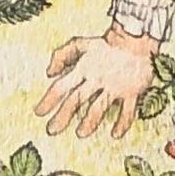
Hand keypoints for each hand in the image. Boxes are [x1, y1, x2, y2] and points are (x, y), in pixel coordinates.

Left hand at [39, 30, 155, 140]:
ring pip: (99, 108)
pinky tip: (115, 134)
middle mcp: (97, 79)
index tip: (39, 113)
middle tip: (52, 130)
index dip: (48, 101)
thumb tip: (49, 73)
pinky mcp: (132, 92)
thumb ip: (61, 56)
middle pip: (76, 101)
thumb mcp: (80, 44)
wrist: (135, 40)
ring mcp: (115, 87)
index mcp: (83, 69)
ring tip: (80, 133)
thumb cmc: (106, 44)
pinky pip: (127, 112)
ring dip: (89, 123)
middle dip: (62, 117)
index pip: (61, 87)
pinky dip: (122, 124)